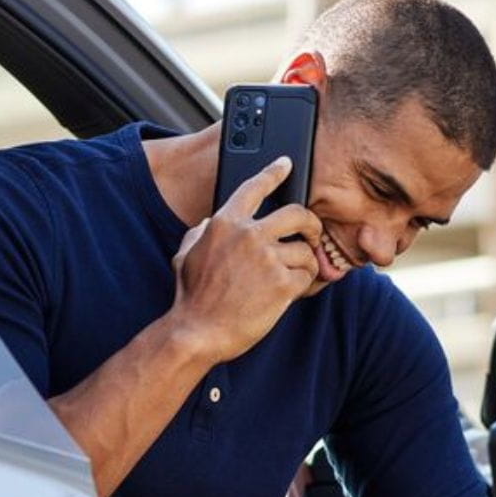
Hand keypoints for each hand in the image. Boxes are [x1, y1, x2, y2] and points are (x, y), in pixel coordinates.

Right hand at [166, 157, 321, 362]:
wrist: (197, 332)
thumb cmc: (191, 298)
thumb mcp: (185, 255)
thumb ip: (201, 233)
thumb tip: (210, 223)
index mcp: (224, 223)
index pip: (254, 187)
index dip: (274, 173)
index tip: (287, 164)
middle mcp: (248, 235)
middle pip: (297, 213)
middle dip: (310, 224)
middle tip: (310, 236)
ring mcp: (267, 259)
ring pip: (305, 251)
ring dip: (303, 265)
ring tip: (289, 279)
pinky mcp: (282, 284)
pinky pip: (307, 276)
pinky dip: (301, 286)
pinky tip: (286, 295)